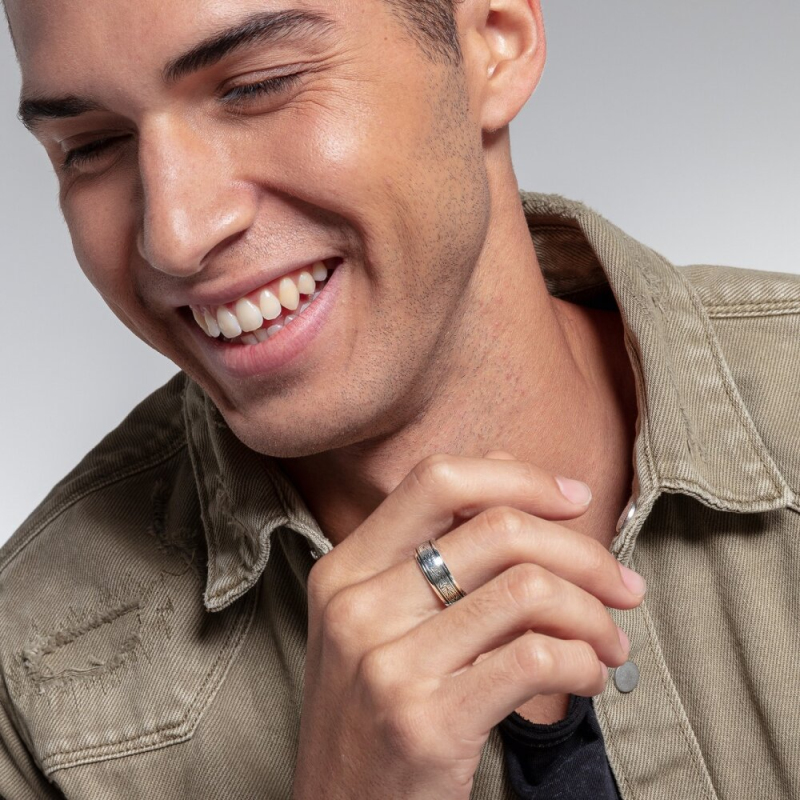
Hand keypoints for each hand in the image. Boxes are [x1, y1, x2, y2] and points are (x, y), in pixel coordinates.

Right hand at [291, 451, 644, 799]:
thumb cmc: (375, 712)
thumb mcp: (377, 623)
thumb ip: (432, 552)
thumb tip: (514, 478)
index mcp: (345, 569)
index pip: (437, 480)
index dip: (517, 477)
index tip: (575, 498)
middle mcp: (358, 605)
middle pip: (498, 529)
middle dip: (583, 553)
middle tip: (622, 584)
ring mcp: (388, 663)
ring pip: (528, 590)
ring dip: (593, 615)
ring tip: (609, 642)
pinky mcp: (427, 721)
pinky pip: (536, 659)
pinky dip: (584, 662)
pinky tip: (588, 678)